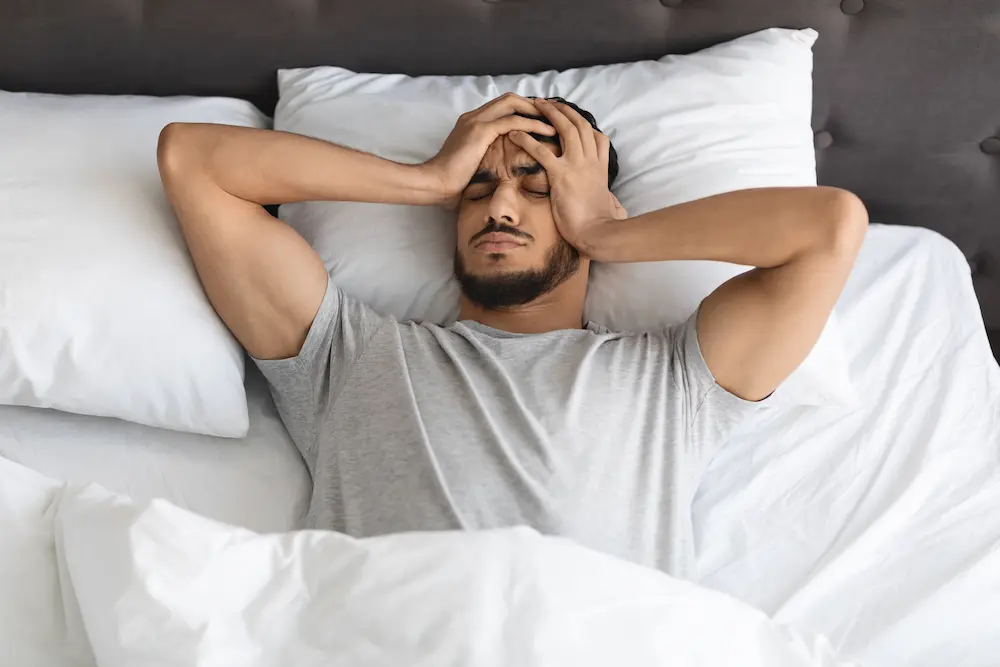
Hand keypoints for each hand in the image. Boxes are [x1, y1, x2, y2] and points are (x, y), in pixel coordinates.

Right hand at [422, 93, 556, 208]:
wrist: (435, 184)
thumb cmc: (450, 182)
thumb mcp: (472, 165)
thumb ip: (485, 158)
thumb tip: (500, 170)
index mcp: (471, 123)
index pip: (502, 106)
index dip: (523, 109)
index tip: (541, 118)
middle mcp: (473, 117)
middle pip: (509, 99)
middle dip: (533, 105)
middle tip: (552, 116)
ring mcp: (476, 121)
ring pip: (512, 104)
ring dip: (536, 111)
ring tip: (554, 122)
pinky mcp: (480, 131)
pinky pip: (512, 121)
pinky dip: (531, 124)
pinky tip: (545, 132)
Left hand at [507, 98, 626, 254]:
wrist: (597, 232)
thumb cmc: (599, 224)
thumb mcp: (606, 202)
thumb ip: (606, 195)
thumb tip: (611, 203)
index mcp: (600, 167)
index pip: (597, 137)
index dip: (583, 123)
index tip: (570, 116)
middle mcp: (590, 161)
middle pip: (579, 125)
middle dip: (563, 110)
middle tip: (548, 102)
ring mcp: (577, 165)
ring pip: (565, 129)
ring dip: (549, 113)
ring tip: (534, 105)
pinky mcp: (562, 175)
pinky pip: (542, 152)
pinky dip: (527, 139)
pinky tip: (515, 133)